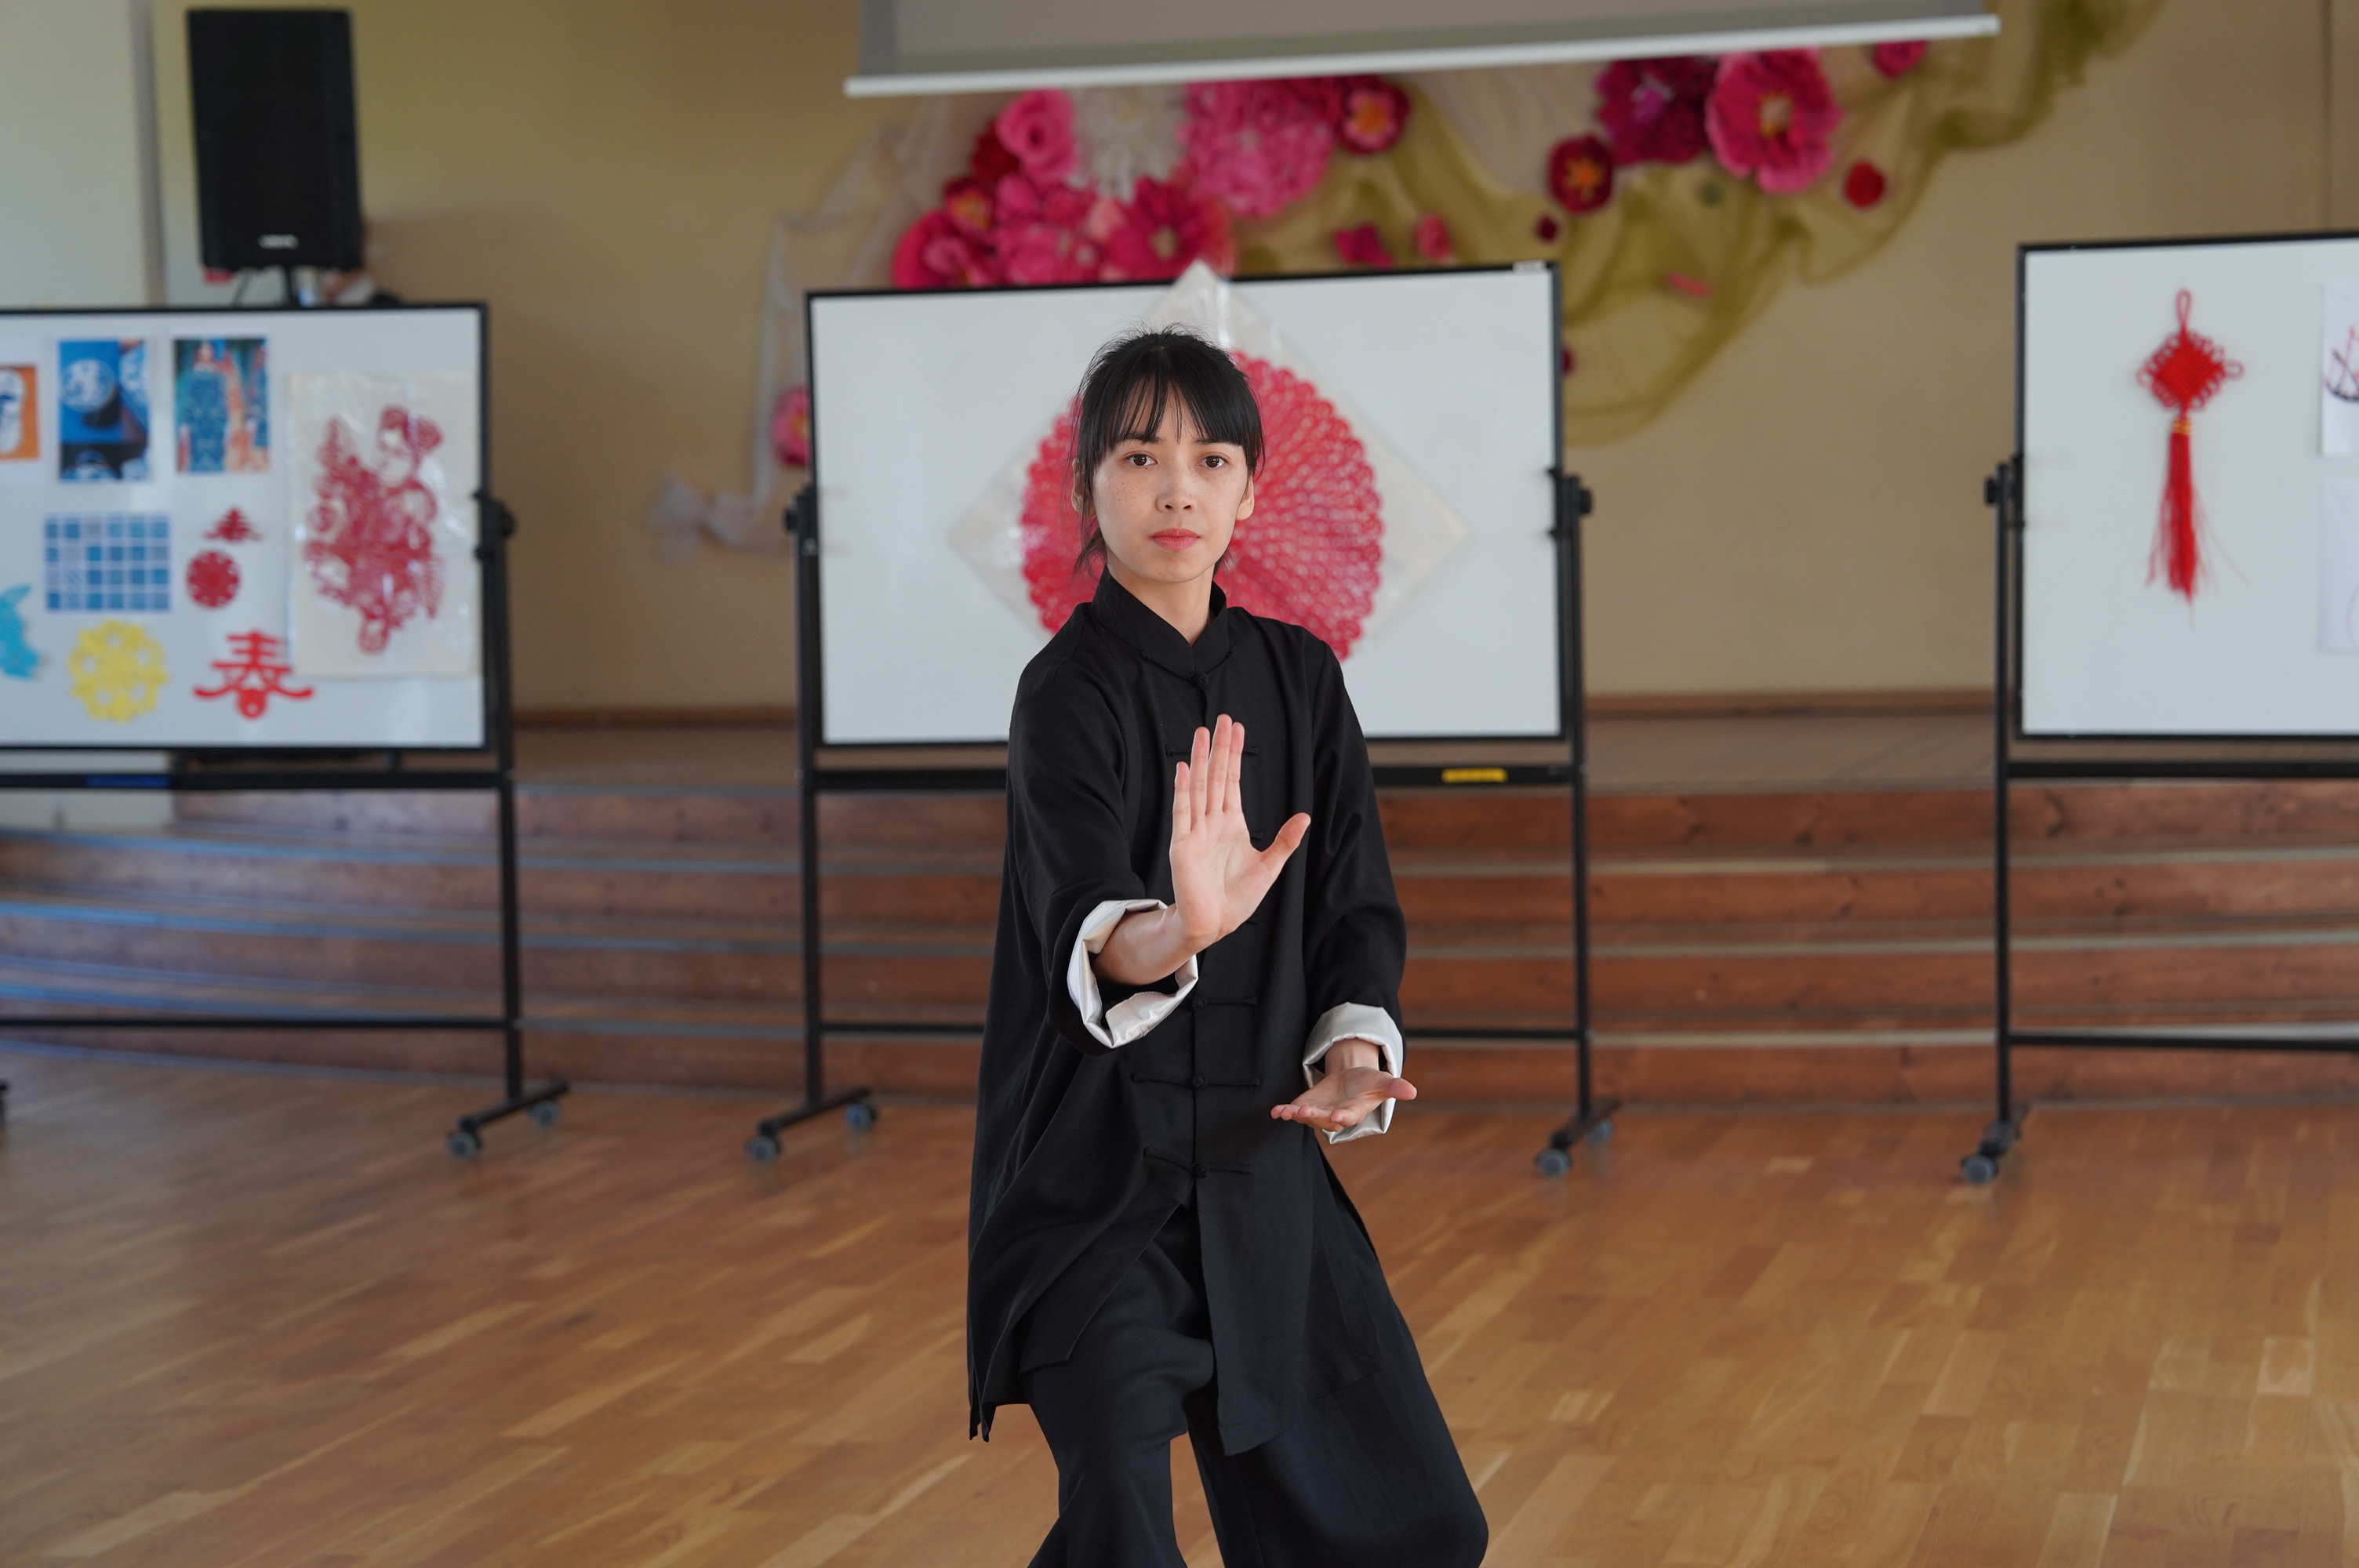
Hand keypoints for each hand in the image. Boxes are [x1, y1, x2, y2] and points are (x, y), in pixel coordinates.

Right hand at [1092, 715, 1308, 986]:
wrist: (1214, 924)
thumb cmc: (1238, 898)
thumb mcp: (1270, 867)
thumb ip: (1285, 841)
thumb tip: (1305, 816)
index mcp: (1232, 824)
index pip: (1232, 782)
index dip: (1234, 755)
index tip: (1237, 730)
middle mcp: (1213, 822)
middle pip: (1216, 776)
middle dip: (1219, 748)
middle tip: (1222, 719)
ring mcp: (1196, 831)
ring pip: (1199, 787)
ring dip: (1200, 760)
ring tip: (1201, 733)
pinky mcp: (1184, 845)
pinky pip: (1183, 812)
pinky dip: (1184, 790)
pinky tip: (1184, 768)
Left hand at [1272, 1039, 1415, 1134]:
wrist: (1351, 1081)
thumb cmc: (1368, 1084)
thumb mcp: (1382, 1082)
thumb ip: (1394, 1087)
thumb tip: (1413, 1091)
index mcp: (1354, 1111)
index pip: (1348, 1116)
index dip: (1342, 1117)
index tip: (1337, 1115)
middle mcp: (1335, 1115)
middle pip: (1323, 1119)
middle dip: (1314, 1116)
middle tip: (1305, 1111)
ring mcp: (1319, 1112)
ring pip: (1307, 1117)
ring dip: (1296, 1115)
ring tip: (1286, 1111)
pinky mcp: (1306, 1105)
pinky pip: (1293, 1112)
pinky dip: (1284, 1112)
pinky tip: (1275, 1111)